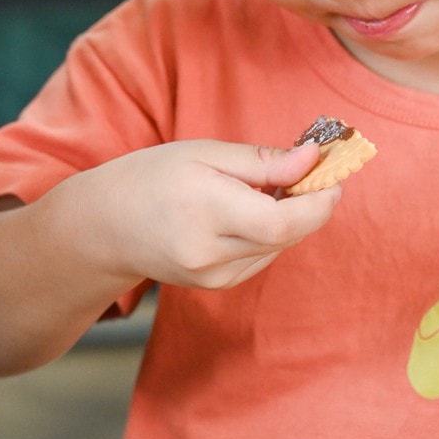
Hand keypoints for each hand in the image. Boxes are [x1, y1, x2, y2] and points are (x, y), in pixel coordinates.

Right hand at [88, 138, 341, 291]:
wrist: (105, 226)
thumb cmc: (154, 177)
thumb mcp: (205, 153)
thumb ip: (263, 161)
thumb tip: (314, 159)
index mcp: (205, 211)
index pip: (281, 223)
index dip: (318, 203)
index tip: (333, 177)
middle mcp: (209, 253)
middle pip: (285, 236)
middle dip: (310, 204)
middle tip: (312, 172)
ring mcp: (212, 276)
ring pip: (277, 247)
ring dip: (290, 219)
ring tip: (270, 188)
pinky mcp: (216, 286)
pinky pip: (262, 258)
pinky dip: (269, 234)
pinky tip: (250, 212)